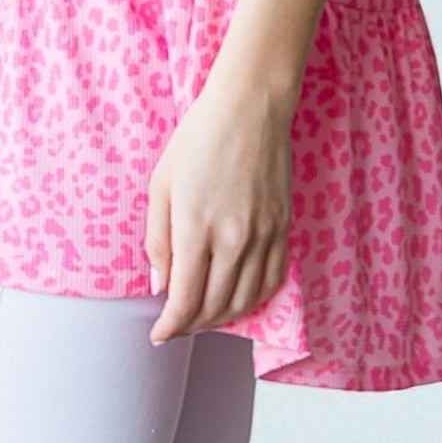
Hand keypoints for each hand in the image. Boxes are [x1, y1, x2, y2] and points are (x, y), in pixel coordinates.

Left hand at [144, 75, 292, 344]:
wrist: (251, 107)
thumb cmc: (199, 138)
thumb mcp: (161, 183)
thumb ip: (156, 239)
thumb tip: (160, 286)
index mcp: (196, 227)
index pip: (184, 300)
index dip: (170, 326)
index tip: (159, 335)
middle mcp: (234, 238)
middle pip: (214, 307)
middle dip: (191, 326)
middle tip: (177, 327)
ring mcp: (264, 235)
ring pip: (245, 301)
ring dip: (221, 319)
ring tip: (203, 317)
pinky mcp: (284, 228)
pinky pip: (272, 281)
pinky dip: (254, 300)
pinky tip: (238, 299)